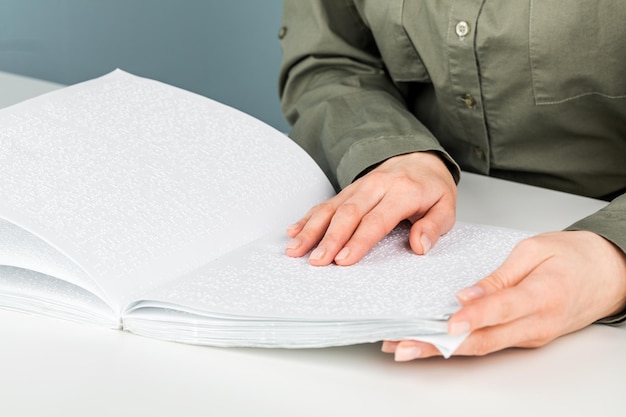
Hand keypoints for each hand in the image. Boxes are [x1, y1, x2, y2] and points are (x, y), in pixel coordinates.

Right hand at [285, 152, 456, 265]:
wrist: (419, 159)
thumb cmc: (431, 188)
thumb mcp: (446, 206)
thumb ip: (434, 227)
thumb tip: (419, 246)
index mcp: (403, 192)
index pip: (377, 220)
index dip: (358, 241)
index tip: (344, 259)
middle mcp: (377, 186)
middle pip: (348, 214)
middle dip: (329, 239)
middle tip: (317, 261)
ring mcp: (359, 187)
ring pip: (331, 208)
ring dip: (311, 229)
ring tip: (296, 249)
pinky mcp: (348, 190)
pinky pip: (325, 203)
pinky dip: (308, 218)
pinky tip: (294, 231)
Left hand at [383, 231, 625, 359]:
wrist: (609, 274)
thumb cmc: (574, 256)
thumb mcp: (536, 250)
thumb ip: (500, 277)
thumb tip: (467, 296)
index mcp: (542, 295)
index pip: (502, 309)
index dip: (474, 317)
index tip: (447, 323)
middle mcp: (536, 324)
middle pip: (484, 341)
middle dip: (439, 346)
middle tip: (404, 346)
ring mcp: (531, 336)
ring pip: (482, 347)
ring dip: (442, 349)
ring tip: (406, 347)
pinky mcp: (525, 338)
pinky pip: (489, 343)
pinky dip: (458, 345)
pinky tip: (434, 342)